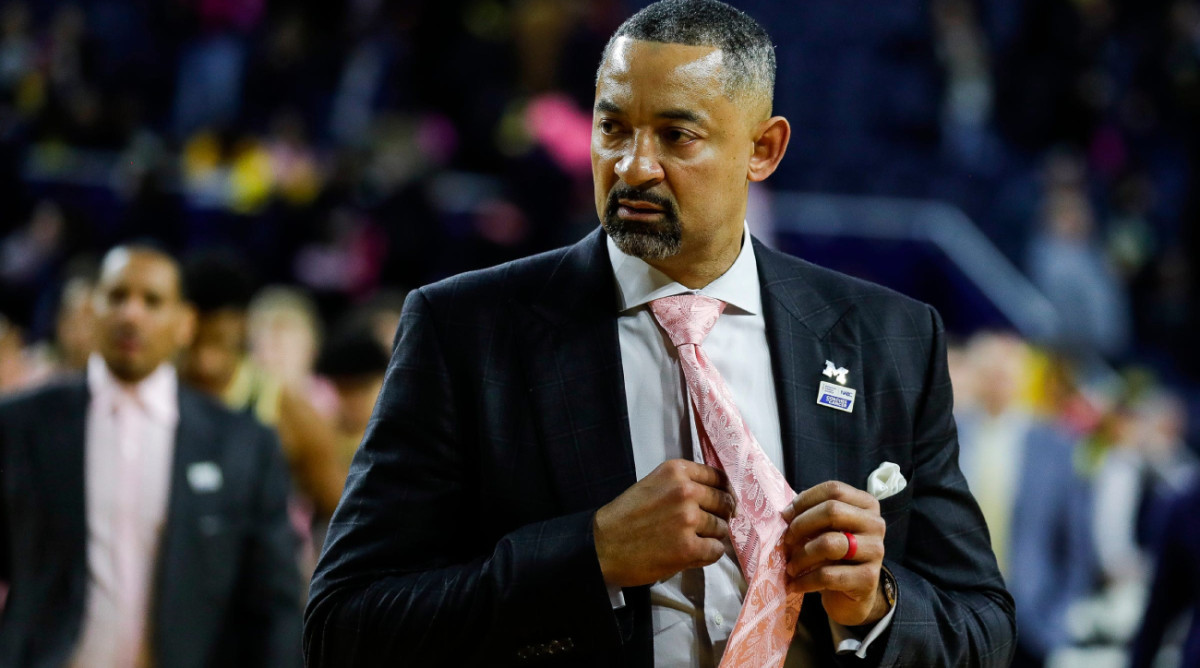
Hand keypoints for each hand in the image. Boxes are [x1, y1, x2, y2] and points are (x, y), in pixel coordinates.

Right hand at [594, 459, 735, 587]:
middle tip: (708, 526)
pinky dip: (708, 554)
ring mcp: (688, 519)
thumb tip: (719, 496)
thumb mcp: (653, 485)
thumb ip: (683, 484)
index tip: (722, 502)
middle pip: (724, 502)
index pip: (718, 477)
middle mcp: (685, 491)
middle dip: (720, 515)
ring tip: (692, 541)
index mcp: (676, 471)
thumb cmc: (625, 517)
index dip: (724, 492)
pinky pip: (716, 550)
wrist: (602, 546)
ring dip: (712, 537)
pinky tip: (693, 554)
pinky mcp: (688, 547)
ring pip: (722, 528)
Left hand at [780, 481, 888, 626]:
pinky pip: (828, 575)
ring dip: (801, 556)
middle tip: (786, 541)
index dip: (805, 500)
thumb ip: (813, 516)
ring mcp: (875, 551)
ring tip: (790, 567)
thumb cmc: (835, 557)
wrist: (852, 596)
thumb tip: (786, 513)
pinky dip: (805, 580)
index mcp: (866, 505)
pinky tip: (795, 584)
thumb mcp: (828, 530)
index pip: (834, 490)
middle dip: (801, 525)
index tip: (786, 515)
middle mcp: (875, 524)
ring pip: (829, 544)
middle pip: (832, 511)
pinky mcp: (868, 579)